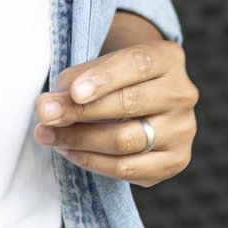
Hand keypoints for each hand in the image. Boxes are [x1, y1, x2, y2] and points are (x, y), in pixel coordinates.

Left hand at [34, 13, 198, 185]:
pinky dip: (92, 162)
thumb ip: (73, 83)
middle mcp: (182, 93)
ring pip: (125, 141)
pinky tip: (70, 151)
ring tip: (48, 135)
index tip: (73, 92)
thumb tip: (46, 109)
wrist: (143, 102)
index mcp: (168, 58)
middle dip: (80, 112)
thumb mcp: (97, 69)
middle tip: (44, 115)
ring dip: (79, 140)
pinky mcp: (175, 161)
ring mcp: (183, 130)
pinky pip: (127, 169)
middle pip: (129, 104)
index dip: (104, 77)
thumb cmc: (114, 81)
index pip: (137, 64)